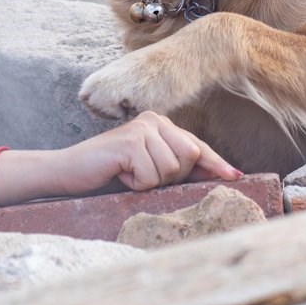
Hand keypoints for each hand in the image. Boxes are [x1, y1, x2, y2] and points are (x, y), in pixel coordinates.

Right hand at [0, 113, 242, 204]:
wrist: (68, 173)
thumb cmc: (110, 175)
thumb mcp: (149, 170)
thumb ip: (178, 169)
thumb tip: (220, 174)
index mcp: (161, 123)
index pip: (197, 146)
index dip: (216, 164)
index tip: (237, 177)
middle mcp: (154, 120)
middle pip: (189, 158)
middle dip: (170, 178)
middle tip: (140, 177)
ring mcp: (142, 128)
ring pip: (171, 170)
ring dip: (149, 183)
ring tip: (127, 175)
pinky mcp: (130, 141)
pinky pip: (150, 176)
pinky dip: (135, 184)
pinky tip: (119, 174)